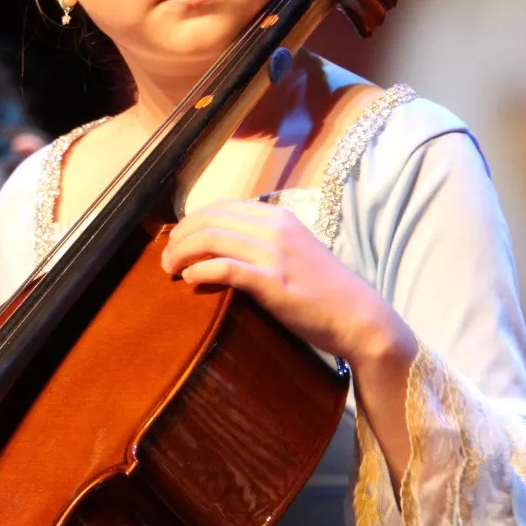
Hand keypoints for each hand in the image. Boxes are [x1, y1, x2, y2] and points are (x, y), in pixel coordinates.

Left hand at [160, 197, 408, 363]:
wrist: (361, 318)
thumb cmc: (326, 292)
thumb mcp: (294, 252)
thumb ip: (262, 243)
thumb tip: (222, 248)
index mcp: (278, 217)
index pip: (220, 207)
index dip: (190, 221)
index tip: (176, 239)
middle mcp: (275, 228)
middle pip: (210, 219)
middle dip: (179, 236)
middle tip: (165, 258)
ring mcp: (274, 254)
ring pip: (212, 239)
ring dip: (182, 253)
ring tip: (169, 270)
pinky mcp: (273, 282)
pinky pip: (226, 268)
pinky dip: (201, 271)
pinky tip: (190, 279)